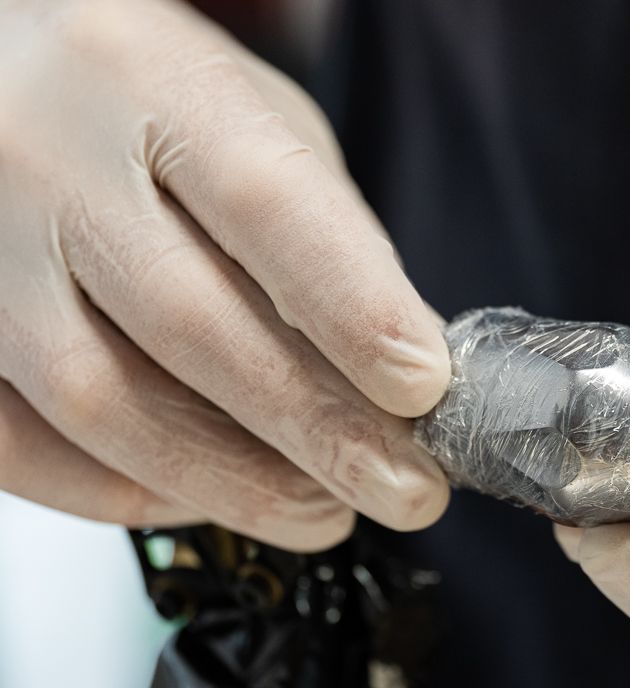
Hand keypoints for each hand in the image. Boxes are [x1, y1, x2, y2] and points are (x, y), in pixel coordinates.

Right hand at [0, 0, 449, 549]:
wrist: (4, 72)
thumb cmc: (147, 100)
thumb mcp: (259, 125)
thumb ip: (329, 240)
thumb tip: (405, 374)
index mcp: (146, 75)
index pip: (267, 205)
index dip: (354, 311)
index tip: (423, 389)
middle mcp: (42, 153)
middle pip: (190, 322)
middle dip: (318, 428)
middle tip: (405, 488)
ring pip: (101, 400)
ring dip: (234, 479)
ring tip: (326, 509)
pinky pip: (24, 445)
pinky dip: (128, 492)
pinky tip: (210, 499)